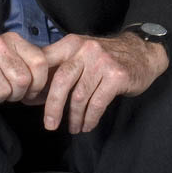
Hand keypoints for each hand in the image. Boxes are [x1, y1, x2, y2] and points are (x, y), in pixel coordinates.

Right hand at [0, 30, 48, 103]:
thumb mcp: (10, 62)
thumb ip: (34, 67)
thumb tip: (64, 77)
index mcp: (12, 40)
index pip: (41, 65)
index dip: (37, 85)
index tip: (26, 91)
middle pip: (23, 81)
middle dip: (14, 93)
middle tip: (0, 88)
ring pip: (3, 91)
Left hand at [40, 32, 167, 133]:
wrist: (142, 52)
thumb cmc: (106, 58)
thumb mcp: (81, 54)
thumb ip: (59, 69)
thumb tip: (33, 94)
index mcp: (71, 44)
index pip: (46, 63)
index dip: (35, 84)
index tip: (29, 102)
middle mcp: (85, 50)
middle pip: (61, 81)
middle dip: (53, 107)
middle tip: (50, 125)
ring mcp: (102, 62)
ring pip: (79, 96)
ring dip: (74, 117)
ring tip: (73, 128)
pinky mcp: (116, 76)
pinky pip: (97, 103)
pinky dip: (90, 118)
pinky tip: (87, 125)